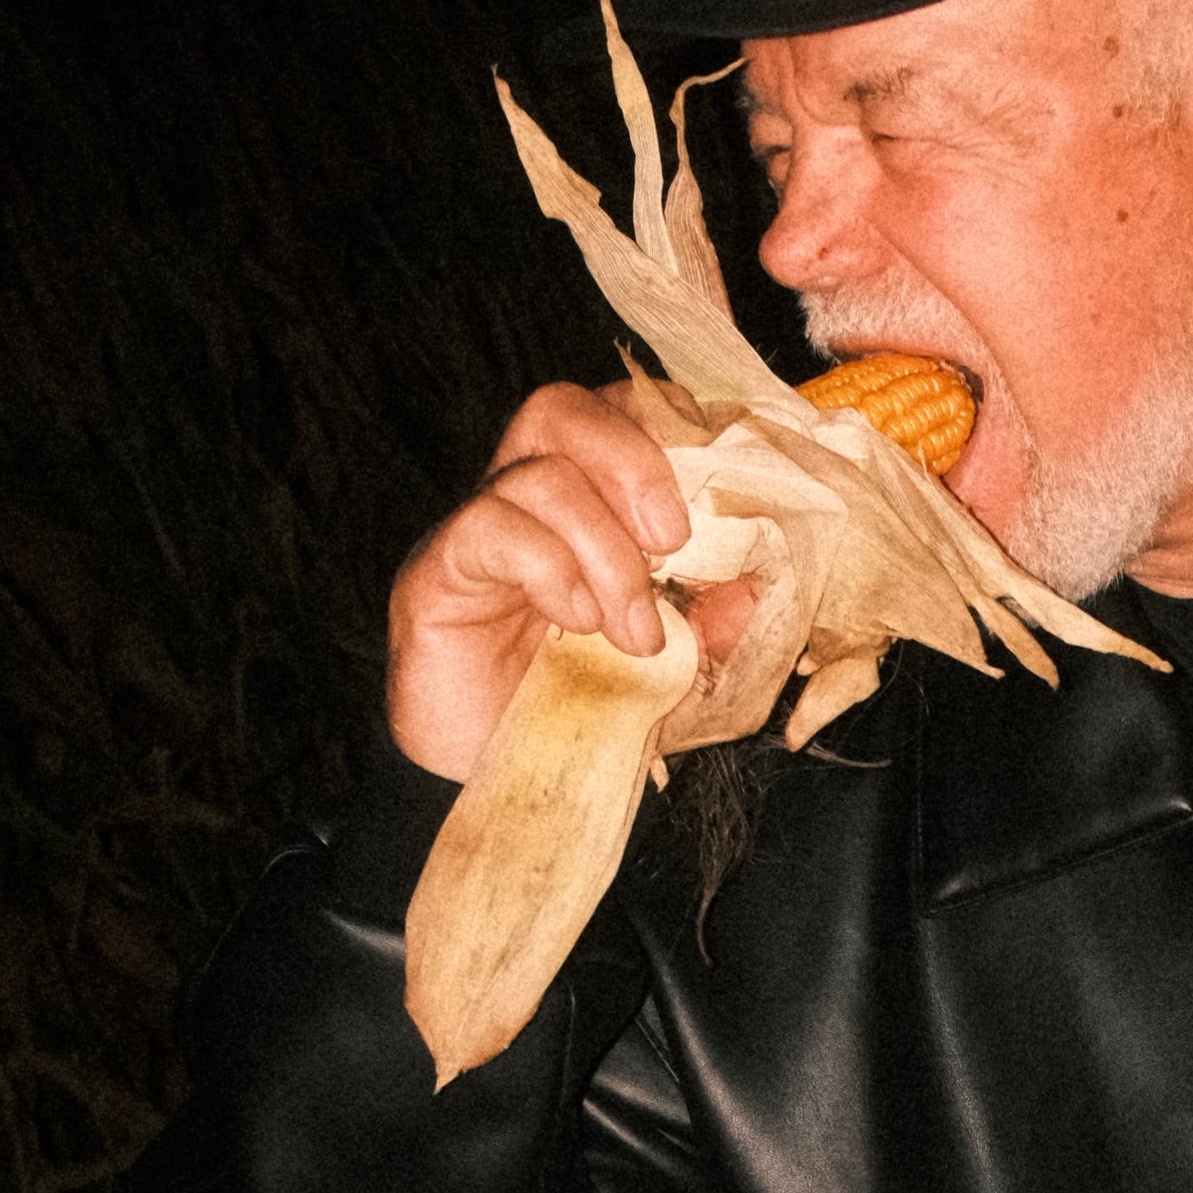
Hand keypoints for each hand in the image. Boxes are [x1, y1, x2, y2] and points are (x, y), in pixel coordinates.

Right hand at [388, 382, 696, 779]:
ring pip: (539, 473)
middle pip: (562, 407)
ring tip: (633, 633)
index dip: (671, 431)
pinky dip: (551, 568)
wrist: (502, 785)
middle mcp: (527, 499)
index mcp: (589, 502)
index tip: (719, 499)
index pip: (619, 412)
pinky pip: (488, 526)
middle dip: (634, 462)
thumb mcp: (680, 674)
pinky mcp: (436, 572)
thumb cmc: (587, 712)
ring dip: (605, 552)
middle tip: (672, 543)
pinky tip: (575, 625)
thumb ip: (717, 629)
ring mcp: (476, 529)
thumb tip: (755, 585)